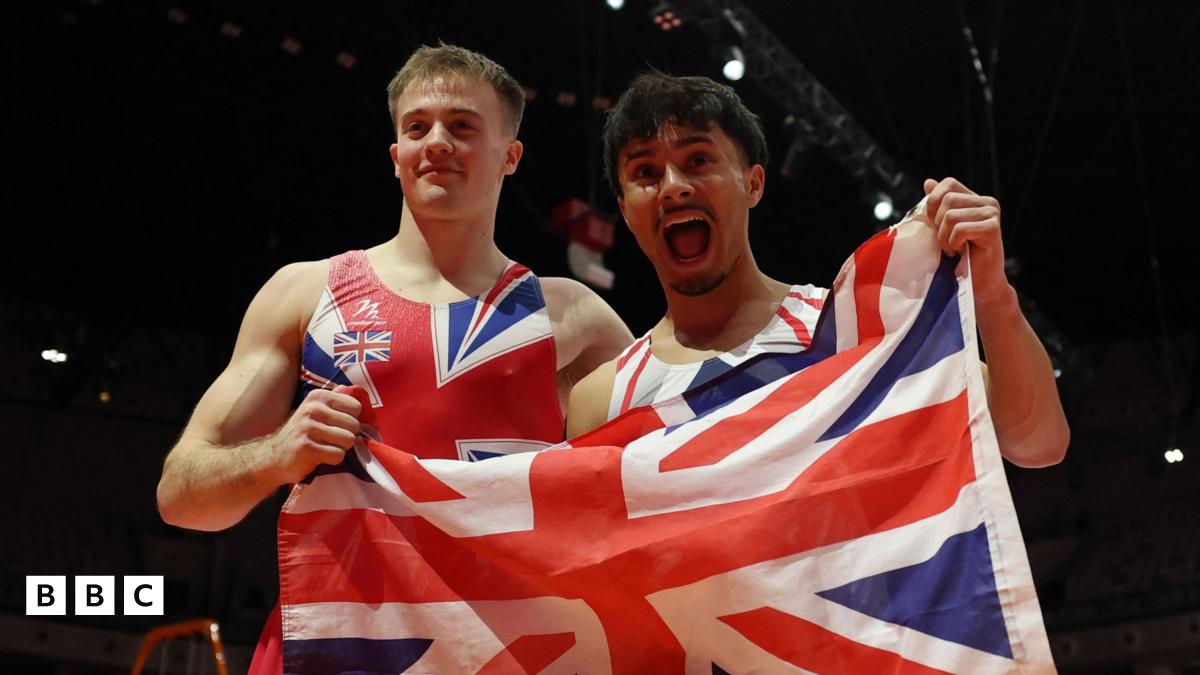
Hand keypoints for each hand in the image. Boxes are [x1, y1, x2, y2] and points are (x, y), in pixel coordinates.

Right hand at [262, 385, 362, 484]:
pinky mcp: (306, 447)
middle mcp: (312, 409)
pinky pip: (338, 455)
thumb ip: (335, 400)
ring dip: (340, 448)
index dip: (351, 420)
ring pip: (348, 440)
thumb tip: (354, 388)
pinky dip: (333, 460)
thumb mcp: (315, 411)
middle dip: (347, 436)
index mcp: (318, 396)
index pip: (356, 407)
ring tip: (325, 447)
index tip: (337, 426)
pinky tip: (319, 457)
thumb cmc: (303, 433)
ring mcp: (307, 427)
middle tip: (330, 440)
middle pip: (354, 425)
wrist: (275, 456)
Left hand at [922, 177, 1009, 303]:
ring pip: (951, 215)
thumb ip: (938, 206)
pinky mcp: (993, 228)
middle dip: (938, 223)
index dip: (933, 202)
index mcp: (975, 199)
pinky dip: (953, 243)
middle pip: (947, 199)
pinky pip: (959, 229)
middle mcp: (987, 202)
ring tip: (953, 248)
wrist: (980, 283)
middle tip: (946, 241)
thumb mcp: (944, 228)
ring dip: (944, 237)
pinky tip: (960, 252)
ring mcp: (992, 214)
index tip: (934, 223)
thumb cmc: (960, 257)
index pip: (948, 184)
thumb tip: (928, 182)